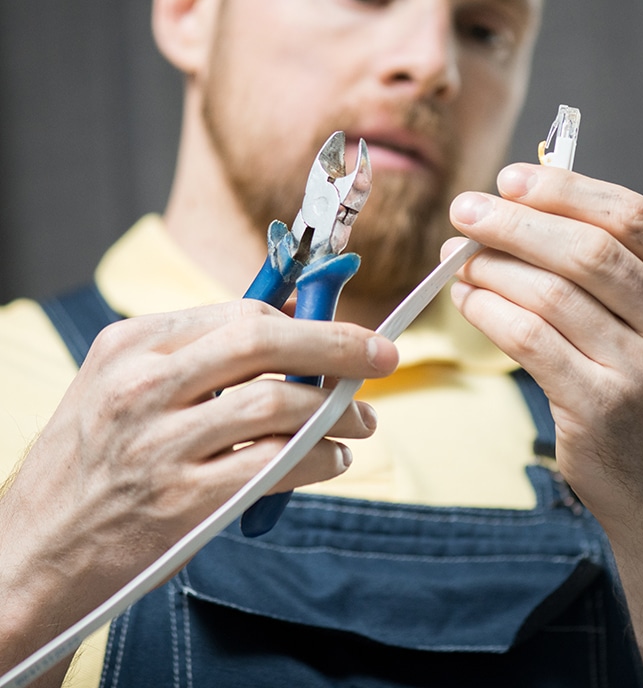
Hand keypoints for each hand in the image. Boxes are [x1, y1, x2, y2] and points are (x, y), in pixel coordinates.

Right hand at [0, 299, 396, 671]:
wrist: (32, 552)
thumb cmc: (92, 464)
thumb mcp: (124, 387)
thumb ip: (201, 356)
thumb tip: (291, 323)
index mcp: (132, 345)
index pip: (241, 314)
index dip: (308, 320)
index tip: (347, 333)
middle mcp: (142, 385)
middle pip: (263, 341)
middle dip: (338, 345)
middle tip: (383, 357)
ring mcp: (159, 443)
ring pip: (277, 403)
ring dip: (335, 411)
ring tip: (358, 422)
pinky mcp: (180, 501)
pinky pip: (274, 465)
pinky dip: (318, 457)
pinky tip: (331, 459)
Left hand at [446, 162, 642, 526]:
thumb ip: (612, 267)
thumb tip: (519, 209)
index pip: (631, 216)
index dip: (563, 189)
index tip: (509, 179)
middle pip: (587, 251)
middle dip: (513, 223)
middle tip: (464, 209)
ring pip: (550, 294)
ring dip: (491, 268)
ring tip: (457, 259)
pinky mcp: (602, 409)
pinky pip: (529, 340)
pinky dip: (488, 310)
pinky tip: (467, 299)